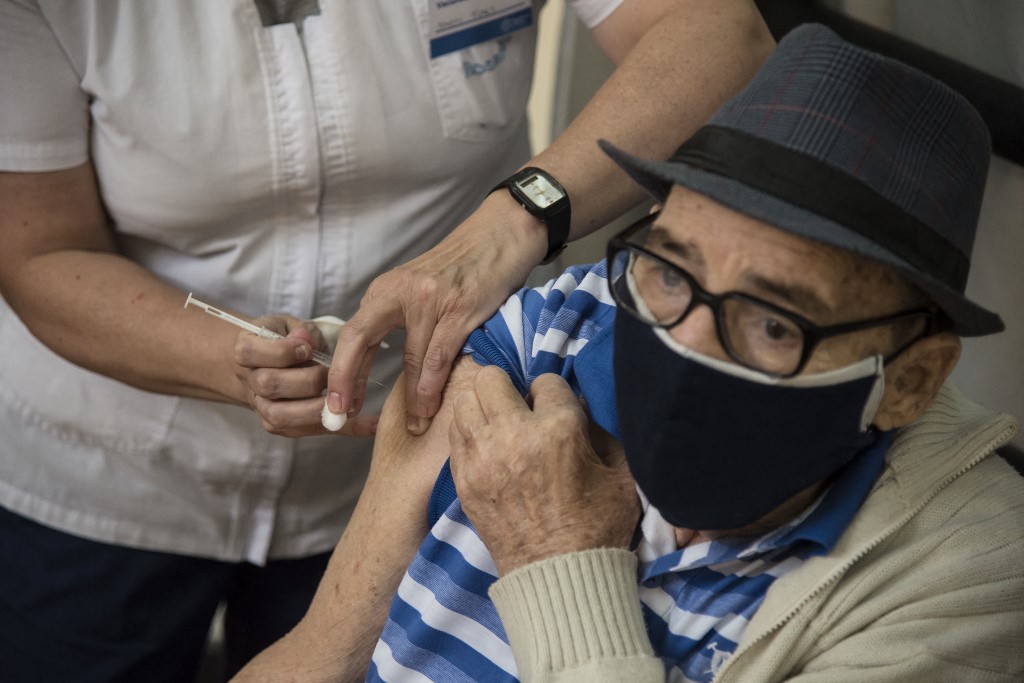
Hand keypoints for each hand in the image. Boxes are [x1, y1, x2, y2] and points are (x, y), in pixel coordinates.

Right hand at [233, 315, 377, 437]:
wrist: (265, 365)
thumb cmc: (283, 339)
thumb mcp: (289, 325)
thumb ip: (300, 332)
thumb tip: (308, 341)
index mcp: (246, 352)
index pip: (251, 353)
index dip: (282, 351)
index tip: (307, 347)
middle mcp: (250, 383)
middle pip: (269, 385)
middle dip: (306, 379)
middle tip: (330, 372)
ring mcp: (263, 408)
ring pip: (281, 417)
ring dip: (317, 409)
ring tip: (346, 398)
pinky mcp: (283, 426)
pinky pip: (313, 431)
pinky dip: (345, 428)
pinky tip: (372, 424)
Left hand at [326, 194, 545, 435]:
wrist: (501, 233)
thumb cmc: (463, 268)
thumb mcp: (419, 287)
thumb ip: (399, 318)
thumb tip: (381, 361)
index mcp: (386, 291)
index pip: (351, 335)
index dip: (341, 373)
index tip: (336, 405)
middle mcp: (400, 292)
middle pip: (359, 340)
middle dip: (346, 382)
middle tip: (340, 416)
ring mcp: (430, 299)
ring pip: (409, 357)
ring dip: (409, 399)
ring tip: (411, 427)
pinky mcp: (460, 307)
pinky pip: (439, 355)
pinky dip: (432, 386)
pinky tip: (429, 407)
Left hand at [449, 366, 639, 575]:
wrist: (559, 578)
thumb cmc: (598, 527)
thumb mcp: (621, 474)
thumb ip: (603, 432)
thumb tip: (580, 407)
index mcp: (558, 429)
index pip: (546, 380)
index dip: (553, 393)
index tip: (556, 410)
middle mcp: (514, 435)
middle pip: (491, 377)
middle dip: (508, 387)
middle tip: (520, 408)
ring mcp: (482, 457)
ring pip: (465, 401)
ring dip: (483, 407)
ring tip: (500, 425)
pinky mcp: (463, 479)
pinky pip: (455, 435)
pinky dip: (470, 434)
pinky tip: (488, 448)